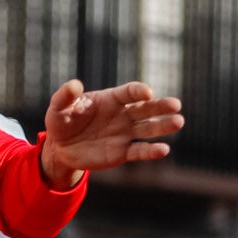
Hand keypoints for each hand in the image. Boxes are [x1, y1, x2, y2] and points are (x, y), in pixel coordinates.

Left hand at [38, 78, 182, 184]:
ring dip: (163, 126)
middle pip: (145, 109)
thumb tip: (75, 85)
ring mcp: (125, 134)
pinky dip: (151, 151)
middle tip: (176, 105)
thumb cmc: (62, 122)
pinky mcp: (122, 152)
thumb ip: (66, 96)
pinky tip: (164, 149)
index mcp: (111, 99)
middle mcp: (123, 115)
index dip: (139, 91)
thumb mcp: (58, 108)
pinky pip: (140, 151)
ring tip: (178, 122)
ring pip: (148, 129)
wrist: (61, 148)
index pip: (129, 93)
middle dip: (160, 106)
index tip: (147, 93)